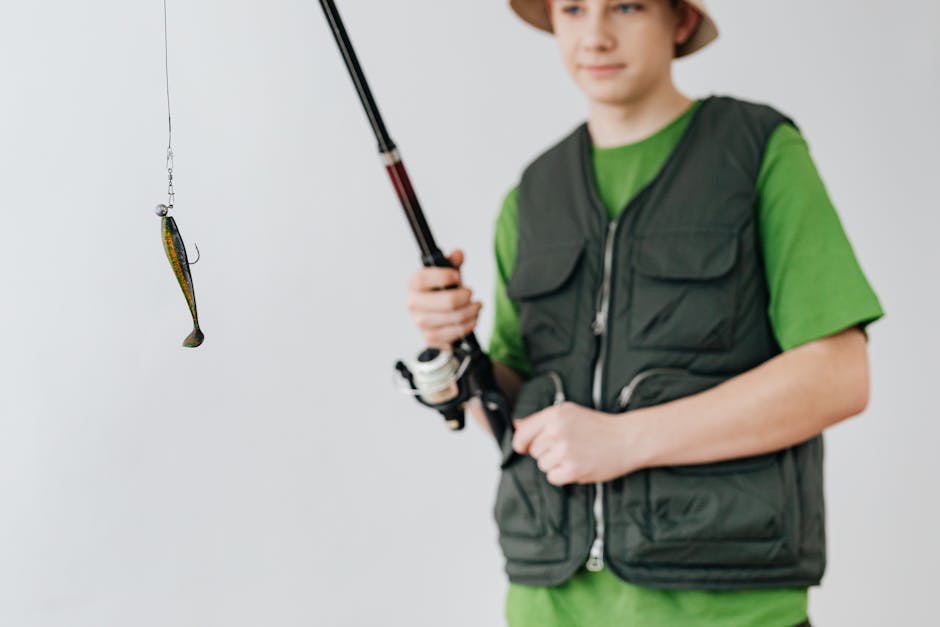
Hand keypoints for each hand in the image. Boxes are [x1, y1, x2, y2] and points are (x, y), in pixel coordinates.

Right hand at [406, 248, 482, 349]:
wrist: (437, 315)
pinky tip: (472, 319)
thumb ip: (452, 262)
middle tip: (470, 293)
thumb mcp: (447, 273)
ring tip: (476, 306)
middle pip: (448, 301)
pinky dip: (469, 325)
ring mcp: (420, 323)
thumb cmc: (441, 290)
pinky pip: (455, 333)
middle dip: (466, 296)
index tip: (457, 276)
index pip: (423, 279)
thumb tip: (458, 254)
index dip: (444, 276)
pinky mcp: (430, 338)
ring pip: (456, 318)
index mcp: (414, 284)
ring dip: (472, 312)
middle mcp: (413, 304)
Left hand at [511, 402, 646, 484]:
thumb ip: (541, 420)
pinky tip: (577, 465)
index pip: (522, 433)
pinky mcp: (573, 469)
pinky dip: (562, 475)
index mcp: (555, 414)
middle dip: (545, 452)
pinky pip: (553, 478)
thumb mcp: (569, 413)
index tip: (524, 447)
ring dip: (555, 464)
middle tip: (566, 447)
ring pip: (543, 465)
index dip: (521, 443)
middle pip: (533, 451)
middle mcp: (557, 431)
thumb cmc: (598, 427)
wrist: (627, 439)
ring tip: (574, 455)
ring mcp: (565, 451)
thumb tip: (516, 426)